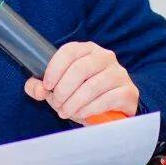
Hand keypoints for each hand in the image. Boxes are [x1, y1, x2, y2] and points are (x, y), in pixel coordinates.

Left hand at [24, 41, 138, 123]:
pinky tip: (80, 115)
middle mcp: (105, 57)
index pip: (69, 51)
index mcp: (86, 49)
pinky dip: (89, 109)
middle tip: (56, 104)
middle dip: (63, 89)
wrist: (108, 111)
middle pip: (80, 68)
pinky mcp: (128, 91)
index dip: (54, 68)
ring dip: (74, 102)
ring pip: (92, 86)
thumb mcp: (56, 89)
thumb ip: (39, 86)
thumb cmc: (79, 94)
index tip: (46, 86)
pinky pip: (107, 99)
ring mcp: (119, 73)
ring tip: (65, 112)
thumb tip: (37, 89)